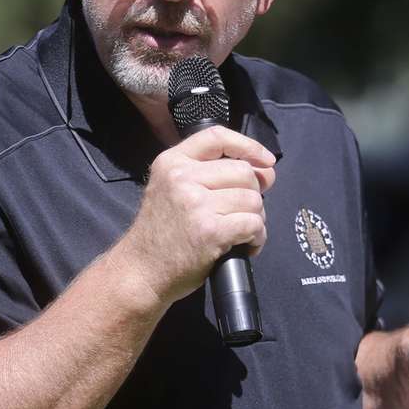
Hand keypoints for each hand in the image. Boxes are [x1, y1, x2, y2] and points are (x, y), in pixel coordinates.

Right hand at [123, 126, 275, 306]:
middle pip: (243, 172)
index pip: (217, 137)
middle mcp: (182, 178)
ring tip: (242, 233)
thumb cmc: (162, 233)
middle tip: (243, 213)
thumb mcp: (171, 189)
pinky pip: (253, 224)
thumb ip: (210, 174)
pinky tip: (245, 246)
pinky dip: (257, 237)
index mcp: (172, 162)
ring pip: (252, 200)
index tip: (266, 160)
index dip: (248, 146)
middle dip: (254, 194)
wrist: (141, 271)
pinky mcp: (210, 230)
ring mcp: (196, 204)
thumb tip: (266, 170)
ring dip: (256, 219)